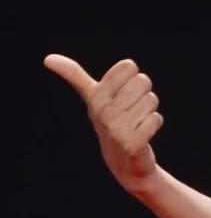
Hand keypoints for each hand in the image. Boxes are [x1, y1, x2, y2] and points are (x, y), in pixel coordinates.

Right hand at [44, 54, 164, 193]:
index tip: (121, 90)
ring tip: (135, 121)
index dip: (131, 75)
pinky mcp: (131, 143)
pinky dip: (154, 124)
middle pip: (143, 80)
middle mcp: (102, 112)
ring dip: (149, 110)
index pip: (127, 65)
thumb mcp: (92, 97)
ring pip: (151, 99)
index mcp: (95, 96)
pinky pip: (156, 118)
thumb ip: (74, 75)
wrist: (122, 159)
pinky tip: (141, 133)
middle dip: (143, 93)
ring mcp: (116, 128)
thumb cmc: (110, 120)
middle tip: (131, 108)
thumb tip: (47, 58)